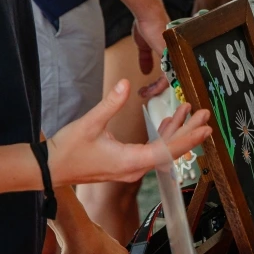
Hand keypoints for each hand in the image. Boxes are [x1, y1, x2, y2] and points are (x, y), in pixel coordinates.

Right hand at [47, 79, 210, 186]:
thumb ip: (110, 103)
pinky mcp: (125, 164)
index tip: (205, 128)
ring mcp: (130, 168)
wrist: (48, 170)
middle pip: (169, 151)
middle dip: (189, 132)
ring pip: (161, 150)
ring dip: (176, 131)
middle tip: (205, 115)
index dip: (187, 138)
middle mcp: (134, 168)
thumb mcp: (89, 124)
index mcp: (130, 161)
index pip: (167, 151)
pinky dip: (162, 135)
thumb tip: (125, 83)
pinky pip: (151, 150)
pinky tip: (169, 121)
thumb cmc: (67, 150)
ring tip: (190, 112)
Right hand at [131, 18, 170, 96]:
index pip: (171, 72)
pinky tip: (149, 90)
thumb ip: (146, 58)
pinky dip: (158, 86)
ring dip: (157, 89)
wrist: (148, 15)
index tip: (148, 88)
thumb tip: (145, 72)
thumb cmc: (147, 25)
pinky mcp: (172, 57)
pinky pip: (169, 77)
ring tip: (145, 93)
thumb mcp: (144, 45)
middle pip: (173, 78)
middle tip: (147, 94)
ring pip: (172, 79)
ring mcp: (175, 56)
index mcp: (172, 53)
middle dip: (159, 89)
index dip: (160, 82)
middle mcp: (176, 56)